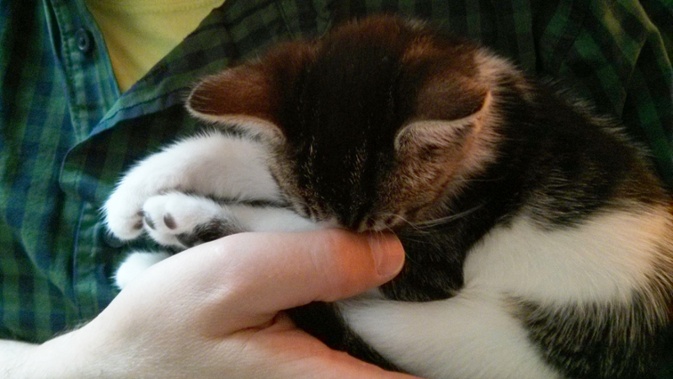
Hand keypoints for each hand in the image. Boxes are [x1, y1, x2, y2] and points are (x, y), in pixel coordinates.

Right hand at [26, 230, 415, 377]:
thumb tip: (392, 250)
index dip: (454, 343)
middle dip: (426, 316)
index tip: (471, 301)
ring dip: (396, 309)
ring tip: (393, 257)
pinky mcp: (304, 368)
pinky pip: (352, 344)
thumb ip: (313, 264)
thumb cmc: (167, 329)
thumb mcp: (234, 278)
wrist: (118, 369)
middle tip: (441, 260)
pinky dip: (364, 311)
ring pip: (378, 349)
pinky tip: (356, 277)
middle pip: (404, 361)